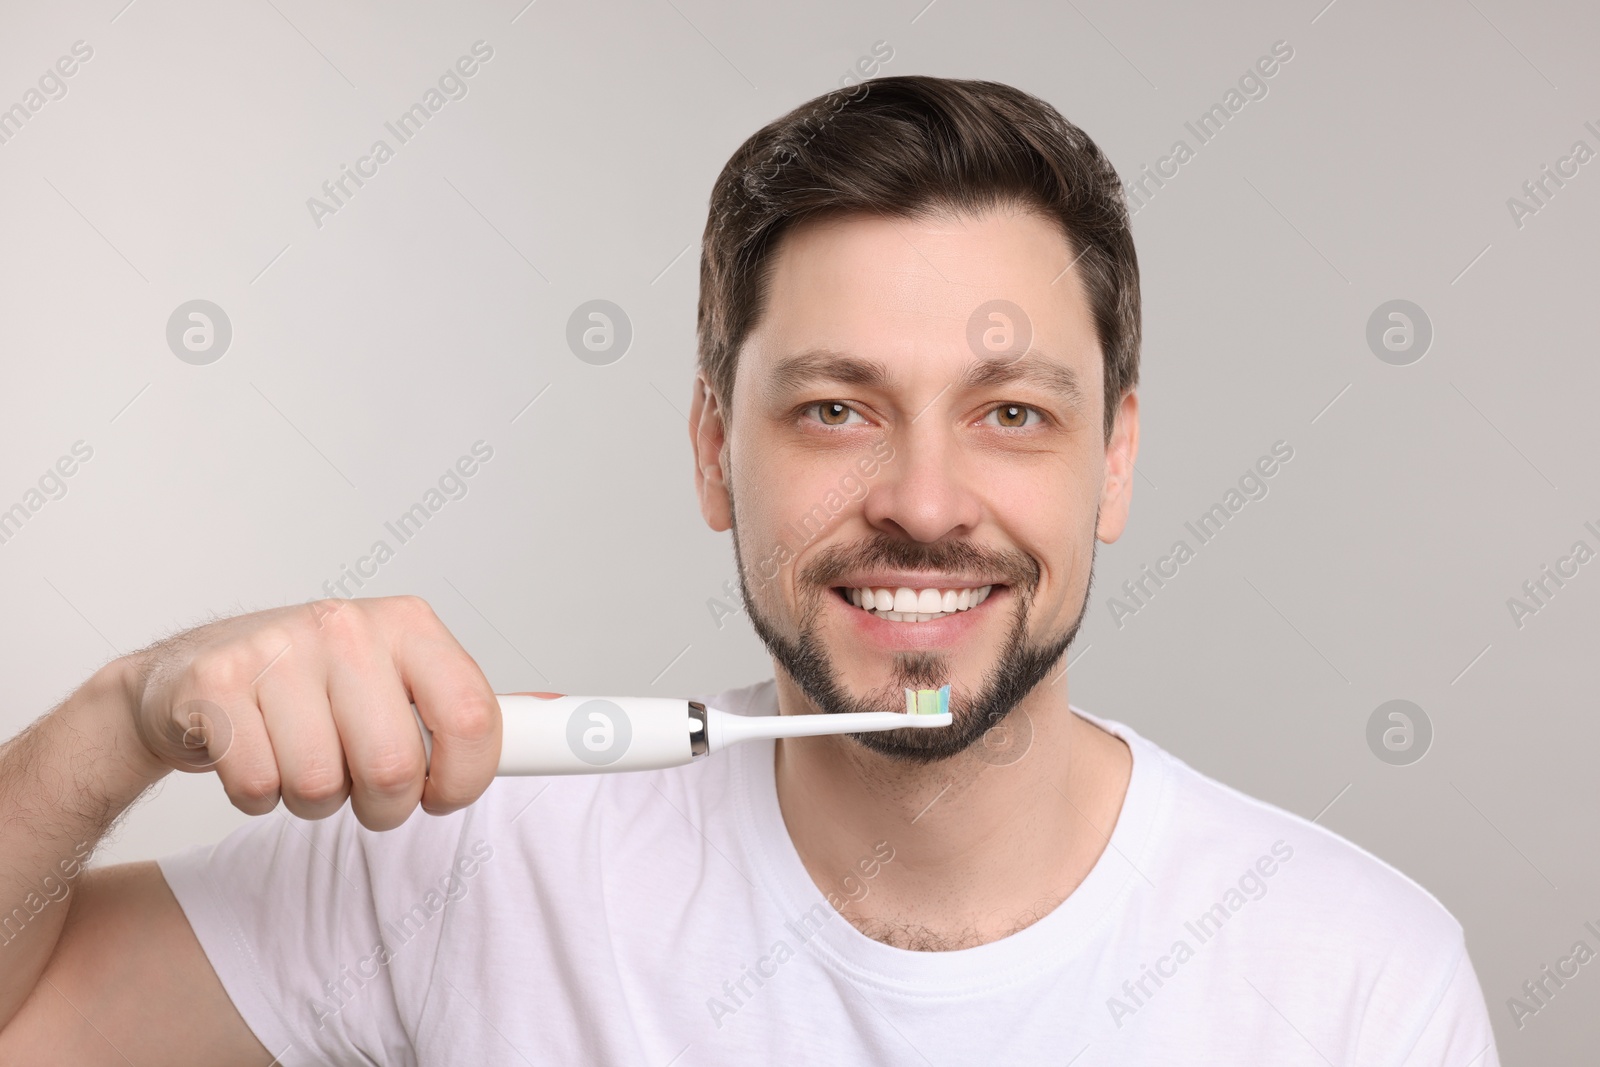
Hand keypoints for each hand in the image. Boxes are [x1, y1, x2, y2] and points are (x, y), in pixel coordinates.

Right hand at [124, 596, 499, 829]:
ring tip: (302, 759)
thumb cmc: (315, 687)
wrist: (196, 675)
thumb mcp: (398, 681)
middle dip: (383, 803)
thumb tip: (562, 723)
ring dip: (315, 800)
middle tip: (363, 786)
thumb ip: (465, 709)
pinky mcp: (215, 685)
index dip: (466, 779)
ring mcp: (276, 650)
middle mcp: (347, 626)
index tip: (444, 795)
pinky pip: (258, 787)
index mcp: (409, 624)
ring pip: (320, 785)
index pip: (472, 716)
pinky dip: (258, 797)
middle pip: (394, 767)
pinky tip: (257, 755)